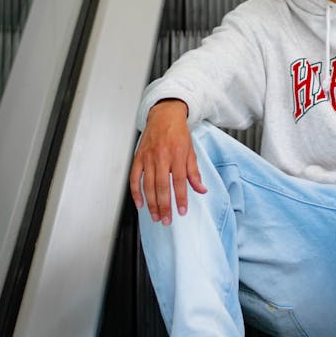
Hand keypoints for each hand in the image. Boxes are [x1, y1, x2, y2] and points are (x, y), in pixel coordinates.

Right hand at [129, 99, 206, 223]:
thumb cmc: (178, 133)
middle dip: (164, 206)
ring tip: (155, 217)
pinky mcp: (138, 158)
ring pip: (148, 185)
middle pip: (162, 186)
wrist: (164, 116)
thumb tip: (201, 189)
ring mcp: (148, 157)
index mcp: (177, 155)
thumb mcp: (191, 151)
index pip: (180, 182)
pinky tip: (140, 204)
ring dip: (151, 204)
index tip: (182, 211)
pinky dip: (136, 192)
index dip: (181, 198)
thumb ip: (194, 172)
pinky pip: (135, 178)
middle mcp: (161, 157)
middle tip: (166, 220)